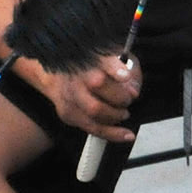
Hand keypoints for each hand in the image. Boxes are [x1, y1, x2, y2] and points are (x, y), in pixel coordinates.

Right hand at [21, 53, 141, 143]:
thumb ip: (130, 70)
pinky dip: (112, 133)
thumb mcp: (116, 58)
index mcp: (91, 58)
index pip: (102, 60)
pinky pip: (92, 127)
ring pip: (94, 109)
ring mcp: (70, 94)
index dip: (114, 68)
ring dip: (115, 115)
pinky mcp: (68, 113)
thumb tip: (133, 92)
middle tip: (127, 100)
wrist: (58, 77)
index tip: (125, 75)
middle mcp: (78, 74)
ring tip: (123, 113)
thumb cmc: (94, 68)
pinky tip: (126, 134)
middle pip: (97, 84)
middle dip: (119, 96)